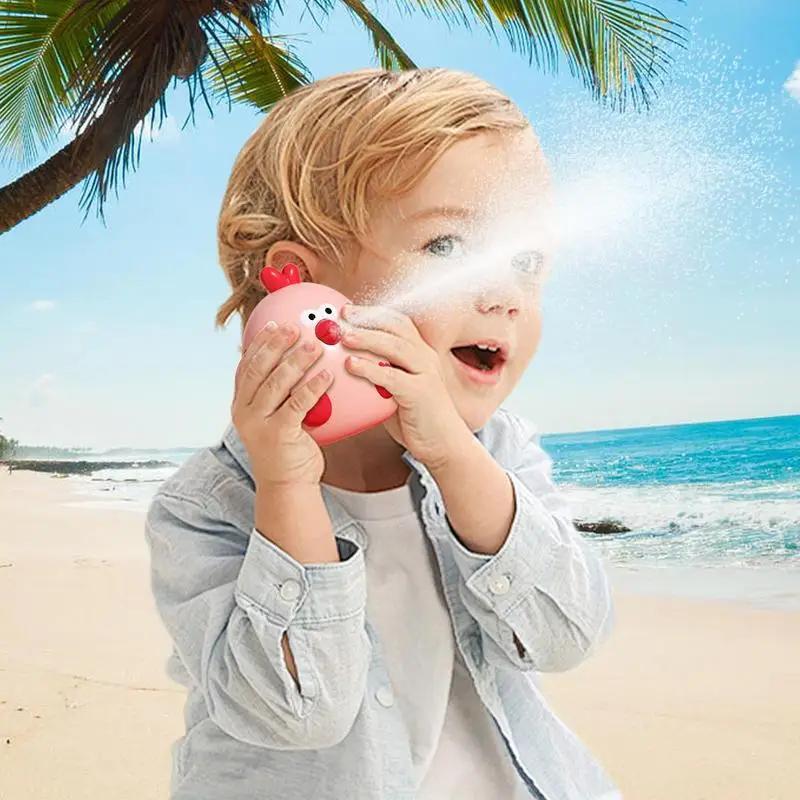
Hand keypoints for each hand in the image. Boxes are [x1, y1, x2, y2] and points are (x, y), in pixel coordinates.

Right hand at [232, 322, 333, 487]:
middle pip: (259, 369)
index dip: (260, 344)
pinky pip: (297, 404)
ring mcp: (259, 423)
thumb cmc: (288, 449)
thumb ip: (281, 394)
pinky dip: (312, 387)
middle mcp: (245, 411)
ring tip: (315, 346)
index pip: (246, 366)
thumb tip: (299, 363)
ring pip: (276, 383)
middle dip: (277, 345)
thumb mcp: (277, 417)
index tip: (274, 325)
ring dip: (297, 361)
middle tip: (295, 328)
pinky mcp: (278, 434)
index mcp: (242, 404)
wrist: (287, 486)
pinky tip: (326, 376)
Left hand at [340, 305, 471, 470]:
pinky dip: (370, 369)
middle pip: (396, 327)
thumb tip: (347, 367)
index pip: (399, 323)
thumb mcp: (397, 391)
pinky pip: (393, 376)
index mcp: (421, 354)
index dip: (373, 313)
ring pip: (395, 346)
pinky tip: (352, 366)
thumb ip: (379, 376)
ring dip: (368, 338)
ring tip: (344, 336)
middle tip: (342, 315)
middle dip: (368, 318)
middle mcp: (426, 358)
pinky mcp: (421, 393)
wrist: (445, 445)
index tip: (349, 310)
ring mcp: (426, 374)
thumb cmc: (418, 419)